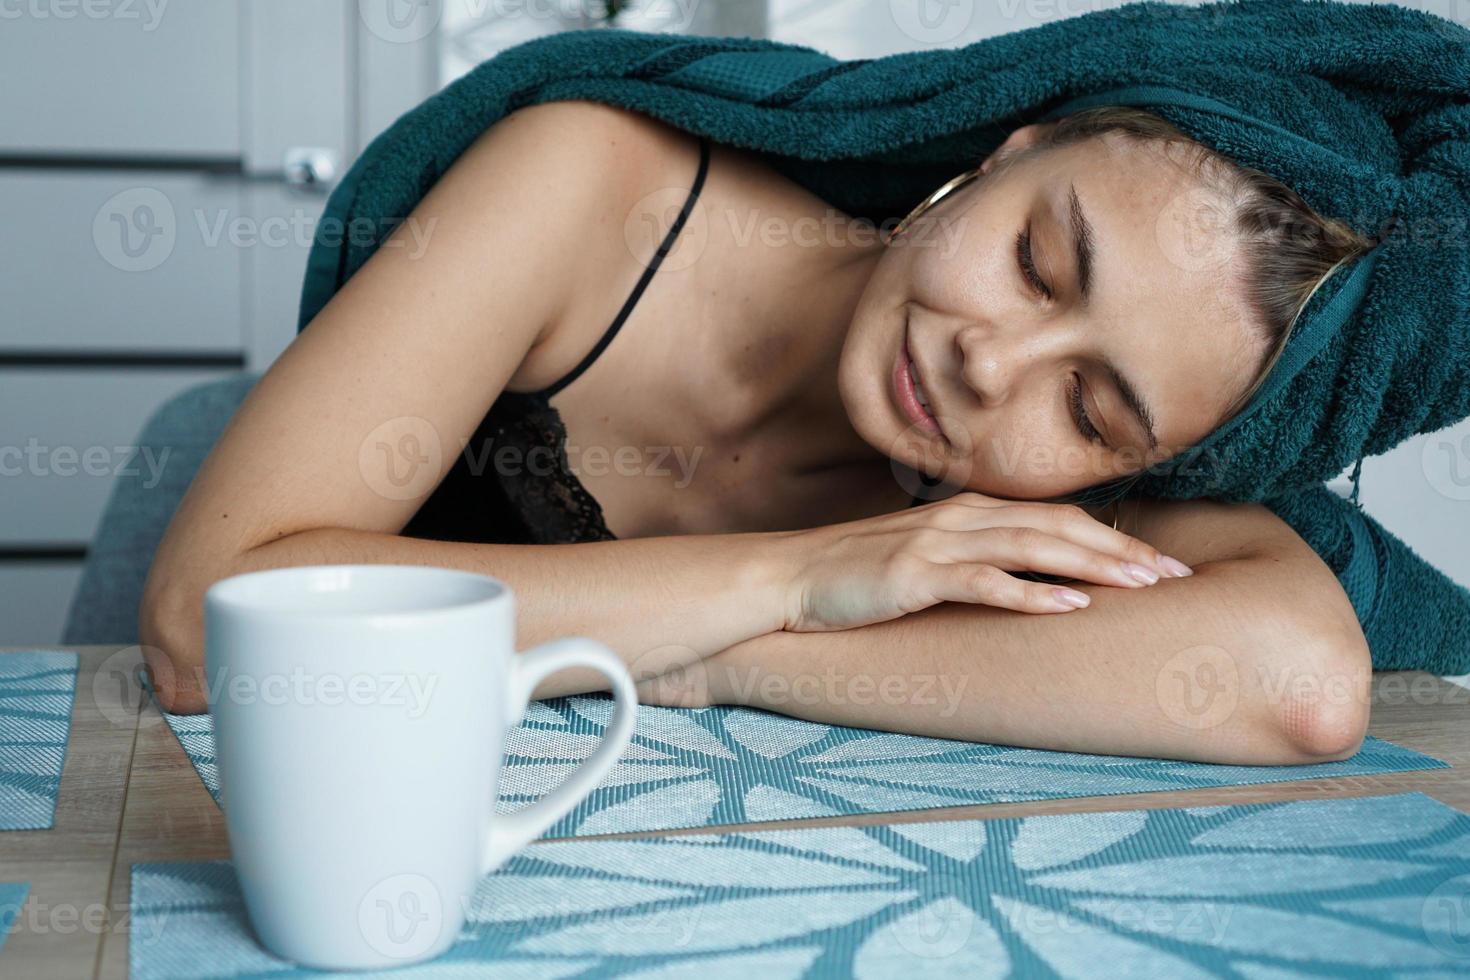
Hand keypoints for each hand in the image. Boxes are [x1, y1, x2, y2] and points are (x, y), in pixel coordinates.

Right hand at [774, 491, 1190, 631]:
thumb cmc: (858, 576)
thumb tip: (1028, 582)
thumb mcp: (925, 560)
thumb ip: (974, 560)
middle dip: (1123, 550)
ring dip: (1093, 566)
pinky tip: (1071, 606)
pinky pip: (985, 582)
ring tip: (1143, 586)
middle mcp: (961, 519)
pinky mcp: (917, 575)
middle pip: (1059, 527)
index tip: (1160, 563)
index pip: (1057, 518)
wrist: (790, 578)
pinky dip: (1032, 594)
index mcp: (969, 512)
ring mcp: (938, 543)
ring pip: (1033, 547)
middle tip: (1176, 576)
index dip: (1113, 537)